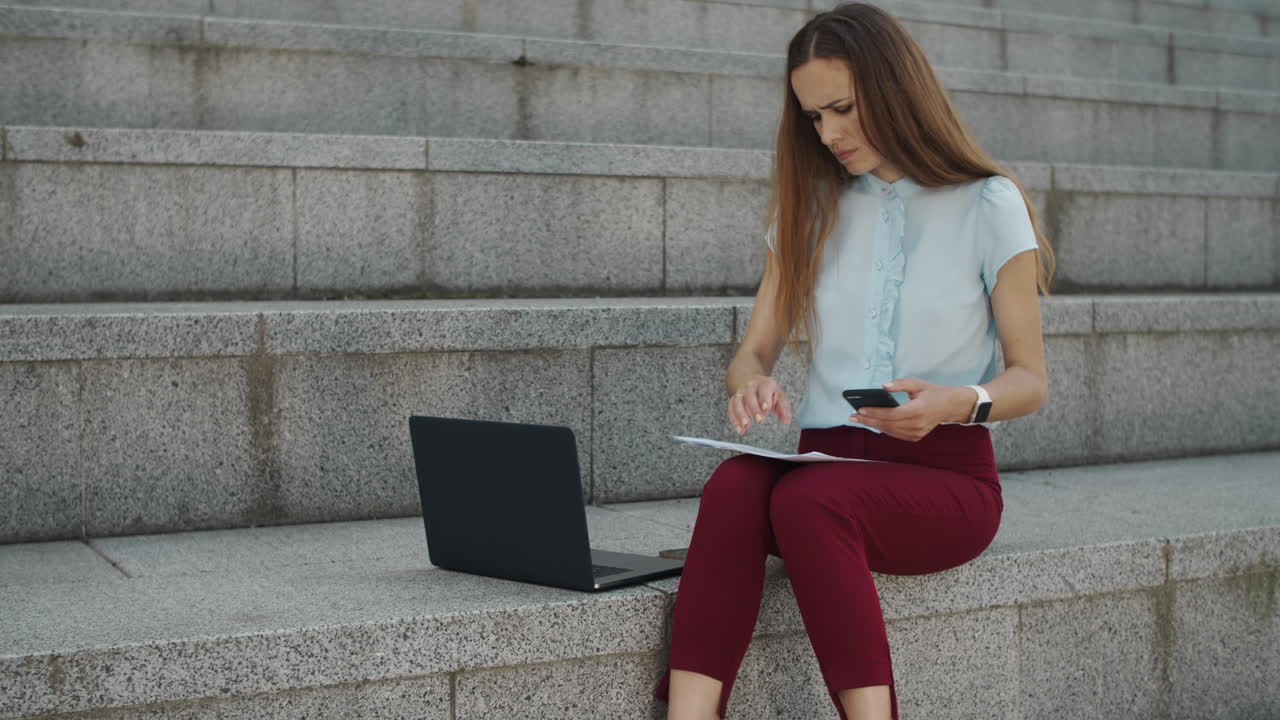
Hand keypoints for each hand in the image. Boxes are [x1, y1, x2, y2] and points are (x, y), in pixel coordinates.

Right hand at [729, 375, 792, 434]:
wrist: (752, 382)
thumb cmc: (768, 392)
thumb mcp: (778, 396)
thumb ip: (783, 408)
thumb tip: (787, 421)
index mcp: (764, 383)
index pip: (764, 389)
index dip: (765, 398)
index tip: (767, 409)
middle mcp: (750, 386)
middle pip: (750, 396)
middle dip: (754, 409)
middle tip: (760, 421)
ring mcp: (740, 393)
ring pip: (737, 402)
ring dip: (741, 414)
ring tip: (746, 426)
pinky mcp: (733, 400)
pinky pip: (731, 409)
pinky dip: (734, 420)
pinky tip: (740, 430)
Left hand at [849, 378, 974, 441]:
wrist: (950, 406)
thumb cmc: (932, 392)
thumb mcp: (918, 384)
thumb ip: (900, 384)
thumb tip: (883, 386)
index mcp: (919, 410)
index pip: (892, 414)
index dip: (875, 412)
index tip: (860, 409)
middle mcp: (918, 424)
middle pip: (888, 425)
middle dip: (868, 421)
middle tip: (852, 417)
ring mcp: (918, 433)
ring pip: (890, 432)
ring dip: (873, 426)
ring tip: (859, 420)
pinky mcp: (916, 437)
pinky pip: (895, 434)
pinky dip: (884, 429)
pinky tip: (873, 423)